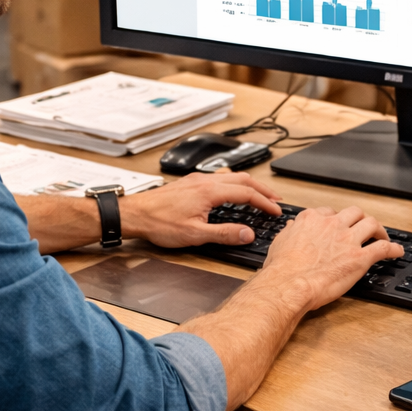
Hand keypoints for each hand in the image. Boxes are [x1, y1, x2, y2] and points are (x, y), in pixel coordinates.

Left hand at [120, 172, 281, 248]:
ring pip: (232, 176)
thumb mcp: (195, 235)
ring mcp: (197, 179)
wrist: (135, 214)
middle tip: (276, 199)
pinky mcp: (190, 182)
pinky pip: (220, 177)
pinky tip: (232, 192)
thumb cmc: (159, 223)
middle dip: (263, 189)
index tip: (276, 210)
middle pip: (243, 179)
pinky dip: (234, 183)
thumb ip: (224, 233)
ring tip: (259, 195)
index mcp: (210, 191)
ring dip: (249, 185)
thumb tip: (247, 234)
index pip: (247, 193)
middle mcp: (205, 181)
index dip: (265, 202)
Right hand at [259, 205, 402, 310]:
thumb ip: (290, 232)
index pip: (330, 213)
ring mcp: (347, 240)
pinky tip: (397, 252)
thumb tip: (293, 226)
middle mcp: (332, 225)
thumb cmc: (282, 269)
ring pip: (371, 224)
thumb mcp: (280, 242)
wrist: (289, 285)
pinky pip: (383, 248)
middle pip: (354, 213)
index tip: (340, 226)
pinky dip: (393, 248)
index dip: (338, 219)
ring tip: (382, 236)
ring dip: (379, 229)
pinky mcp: (360, 258)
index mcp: (312, 220)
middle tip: (364, 227)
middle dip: (361, 219)